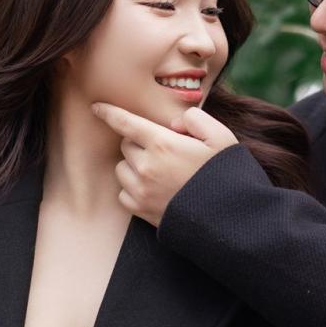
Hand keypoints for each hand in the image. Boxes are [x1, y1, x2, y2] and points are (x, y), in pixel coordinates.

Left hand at [91, 101, 237, 226]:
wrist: (229, 220)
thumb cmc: (226, 175)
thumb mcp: (221, 137)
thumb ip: (196, 119)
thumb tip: (174, 124)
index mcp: (163, 144)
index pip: (126, 123)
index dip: (109, 112)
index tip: (96, 107)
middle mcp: (146, 166)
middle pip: (126, 145)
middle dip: (139, 143)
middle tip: (164, 151)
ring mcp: (141, 190)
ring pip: (121, 168)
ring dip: (134, 165)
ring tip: (159, 171)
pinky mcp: (140, 210)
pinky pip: (123, 193)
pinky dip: (132, 188)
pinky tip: (153, 189)